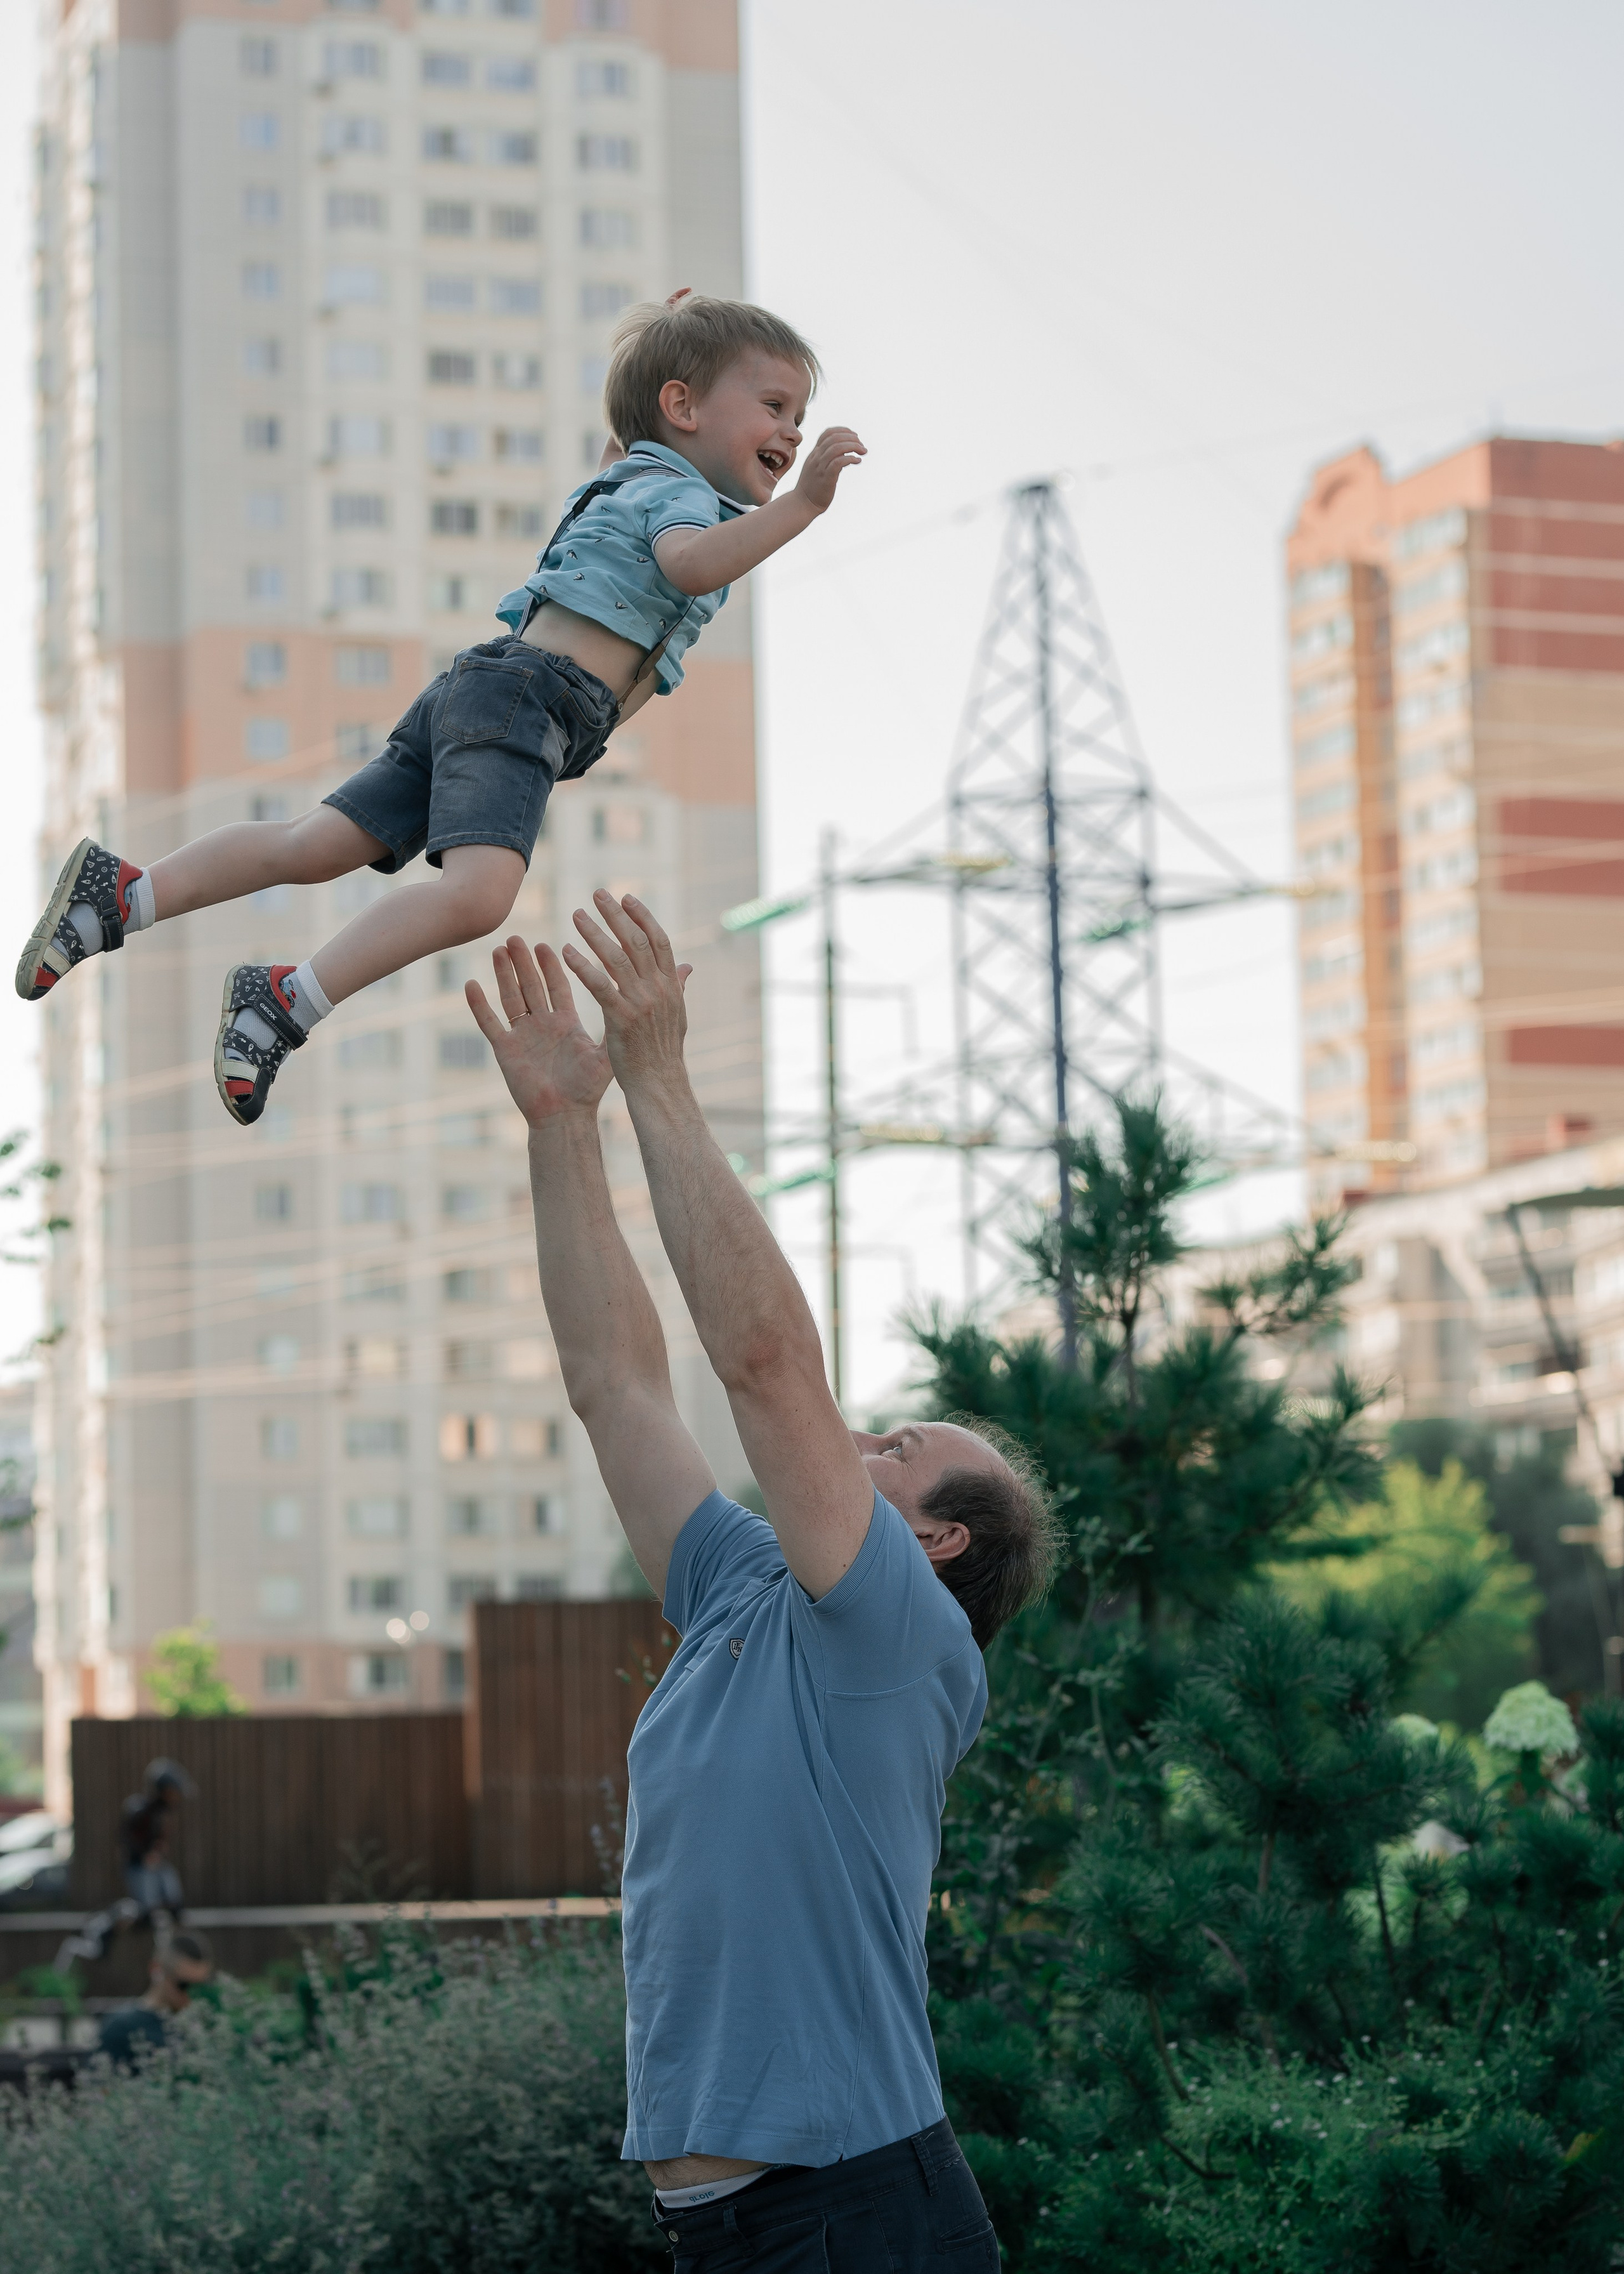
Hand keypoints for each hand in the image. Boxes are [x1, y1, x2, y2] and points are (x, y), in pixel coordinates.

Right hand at [466, 938, 610, 1126]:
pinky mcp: (505, 1051)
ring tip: (498, 949)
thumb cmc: (587, 1090)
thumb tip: (640, 1002)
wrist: (565, 1117)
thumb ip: (616, 1024)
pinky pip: (490, 1024)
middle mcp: (543, 1026)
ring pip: (510, 998)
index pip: (557, 987)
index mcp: (566, 1024)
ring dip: (503, 975)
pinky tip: (471, 985)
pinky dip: (480, 1005)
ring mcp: (522, 1037)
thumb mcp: (605, 1053)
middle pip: (531, 986)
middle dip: (524, 962)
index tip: (546, 945)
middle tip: (516, 937)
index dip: (551, 966)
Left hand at [562, 892, 691, 1094]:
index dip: (642, 916)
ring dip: (595, 933)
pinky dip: (583, 966)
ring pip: (617, 958)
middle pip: (636, 941)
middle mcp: (658, 989)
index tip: (626, 897)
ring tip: (577, 916)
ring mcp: (641, 1002)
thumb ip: (678, 987)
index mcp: (671, 985)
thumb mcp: (677, 1015)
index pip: (658, 940)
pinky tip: (566, 952)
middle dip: (616, 915)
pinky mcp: (621, 1018)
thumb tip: (688, 965)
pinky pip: (599, 985)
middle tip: (597, 894)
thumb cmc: (663, 1052)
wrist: (659, 1084)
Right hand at [793, 426, 865, 515]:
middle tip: (861, 446)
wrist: (802, 504)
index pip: (828, 433)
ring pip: (837, 447)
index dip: (843, 430)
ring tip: (862, 451)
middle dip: (852, 438)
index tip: (854, 436)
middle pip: (835, 437)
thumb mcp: (818, 469)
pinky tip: (857, 461)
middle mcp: (816, 457)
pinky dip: (850, 458)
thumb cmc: (812, 488)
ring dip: (853, 446)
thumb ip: (829, 460)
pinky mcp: (826, 477)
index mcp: (815, 453)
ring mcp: (820, 466)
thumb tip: (845, 455)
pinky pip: (838, 462)